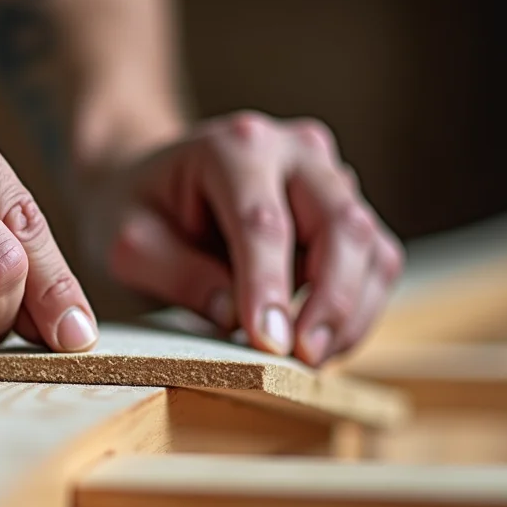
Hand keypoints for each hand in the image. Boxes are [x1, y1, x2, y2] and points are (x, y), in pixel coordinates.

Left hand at [101, 112, 403, 366]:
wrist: (155, 180)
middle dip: (330, 302)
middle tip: (304, 361)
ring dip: (350, 313)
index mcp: (235, 146)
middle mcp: (296, 150)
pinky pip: (375, 262)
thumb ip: (180, 276)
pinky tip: (322, 342)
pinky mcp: (349, 208)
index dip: (269, 288)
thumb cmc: (138, 209)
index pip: (263, 223)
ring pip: (369, 247)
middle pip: (340, 226)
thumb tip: (236, 316)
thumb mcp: (131, 243)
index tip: (269, 345)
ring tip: (310, 360)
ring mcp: (331, 176)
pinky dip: (359, 309)